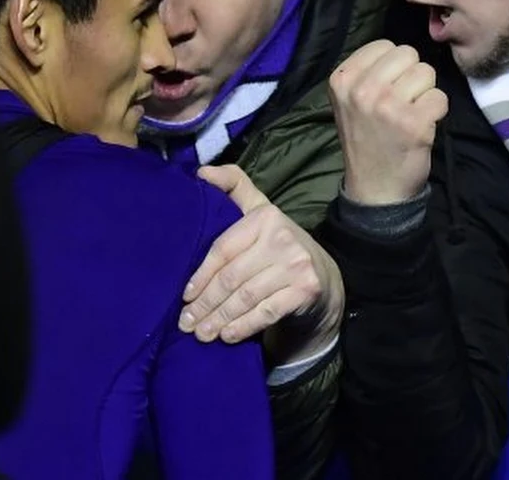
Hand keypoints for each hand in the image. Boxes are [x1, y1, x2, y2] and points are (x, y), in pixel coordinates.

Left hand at [181, 164, 343, 363]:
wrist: (323, 278)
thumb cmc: (277, 246)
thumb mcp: (258, 211)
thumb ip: (233, 187)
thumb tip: (201, 172)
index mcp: (265, 216)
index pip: (223, 248)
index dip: (201, 275)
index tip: (185, 296)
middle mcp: (282, 238)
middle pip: (232, 276)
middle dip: (206, 304)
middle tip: (187, 322)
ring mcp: (297, 265)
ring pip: (246, 297)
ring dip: (219, 319)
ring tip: (202, 333)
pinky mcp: (306, 291)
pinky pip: (266, 313)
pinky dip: (243, 326)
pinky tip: (227, 336)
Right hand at [328, 40, 447, 205]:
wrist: (374, 189)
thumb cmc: (365, 141)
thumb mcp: (349, 101)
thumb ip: (367, 73)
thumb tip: (401, 53)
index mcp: (342, 80)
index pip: (384, 45)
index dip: (394, 65)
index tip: (387, 89)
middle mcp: (361, 90)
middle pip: (408, 54)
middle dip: (412, 75)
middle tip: (403, 102)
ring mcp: (387, 106)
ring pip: (427, 73)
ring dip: (425, 93)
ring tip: (411, 114)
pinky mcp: (413, 123)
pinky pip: (440, 97)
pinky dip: (437, 112)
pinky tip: (422, 127)